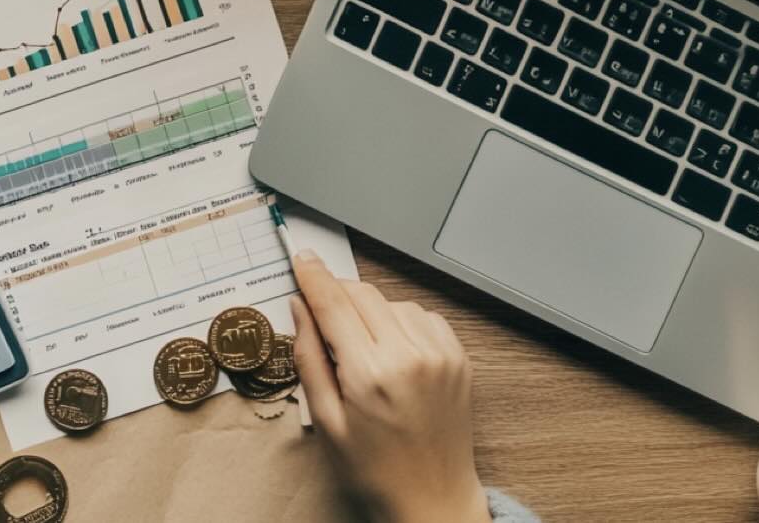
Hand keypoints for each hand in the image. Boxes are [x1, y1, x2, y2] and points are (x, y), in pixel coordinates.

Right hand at [290, 250, 489, 522]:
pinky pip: (423, 317)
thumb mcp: (326, 420)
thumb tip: (299, 307)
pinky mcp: (459, 359)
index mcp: (370, 373)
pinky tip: (392, 349)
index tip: (301, 258)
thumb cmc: (374, 470)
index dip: (313, 276)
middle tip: (322, 311)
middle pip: (363, 293)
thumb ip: (309, 357)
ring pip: (392, 302)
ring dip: (370, 311)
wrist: (433, 500)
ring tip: (362, 347)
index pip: (334, 303)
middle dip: (338, 293)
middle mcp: (409, 356)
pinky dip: (402, 322)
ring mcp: (439, 355)